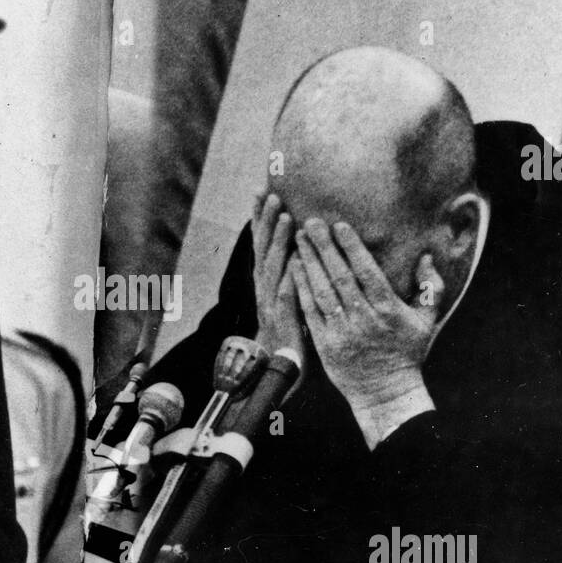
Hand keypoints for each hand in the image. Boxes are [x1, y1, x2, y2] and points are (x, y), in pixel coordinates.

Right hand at [250, 191, 304, 363]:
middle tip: (273, 196)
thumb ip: (291, 272)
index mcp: (265, 281)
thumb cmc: (288, 330)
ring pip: (272, 269)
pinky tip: (295, 261)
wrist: (276, 369)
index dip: (261, 219)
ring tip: (286, 217)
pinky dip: (289, 277)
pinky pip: (286, 296)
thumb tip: (300, 247)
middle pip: (263, 250)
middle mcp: (264, 289)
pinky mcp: (282, 322)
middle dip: (266, 222)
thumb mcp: (288, 296)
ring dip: (277, 242)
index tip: (261, 193)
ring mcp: (270, 305)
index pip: (261, 244)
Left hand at [290, 219, 444, 411]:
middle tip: (311, 222)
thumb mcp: (427, 321)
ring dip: (308, 263)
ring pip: (321, 292)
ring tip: (299, 238)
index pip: (367, 272)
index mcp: (388, 310)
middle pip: (340, 277)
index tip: (339, 225)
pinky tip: (293, 267)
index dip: (352, 247)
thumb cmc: (407, 353)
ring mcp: (342, 332)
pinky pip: (309, 311)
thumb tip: (426, 257)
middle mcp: (363, 319)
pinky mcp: (324, 344)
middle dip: (324, 248)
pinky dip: (301, 288)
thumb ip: (431, 287)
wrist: (386, 393)